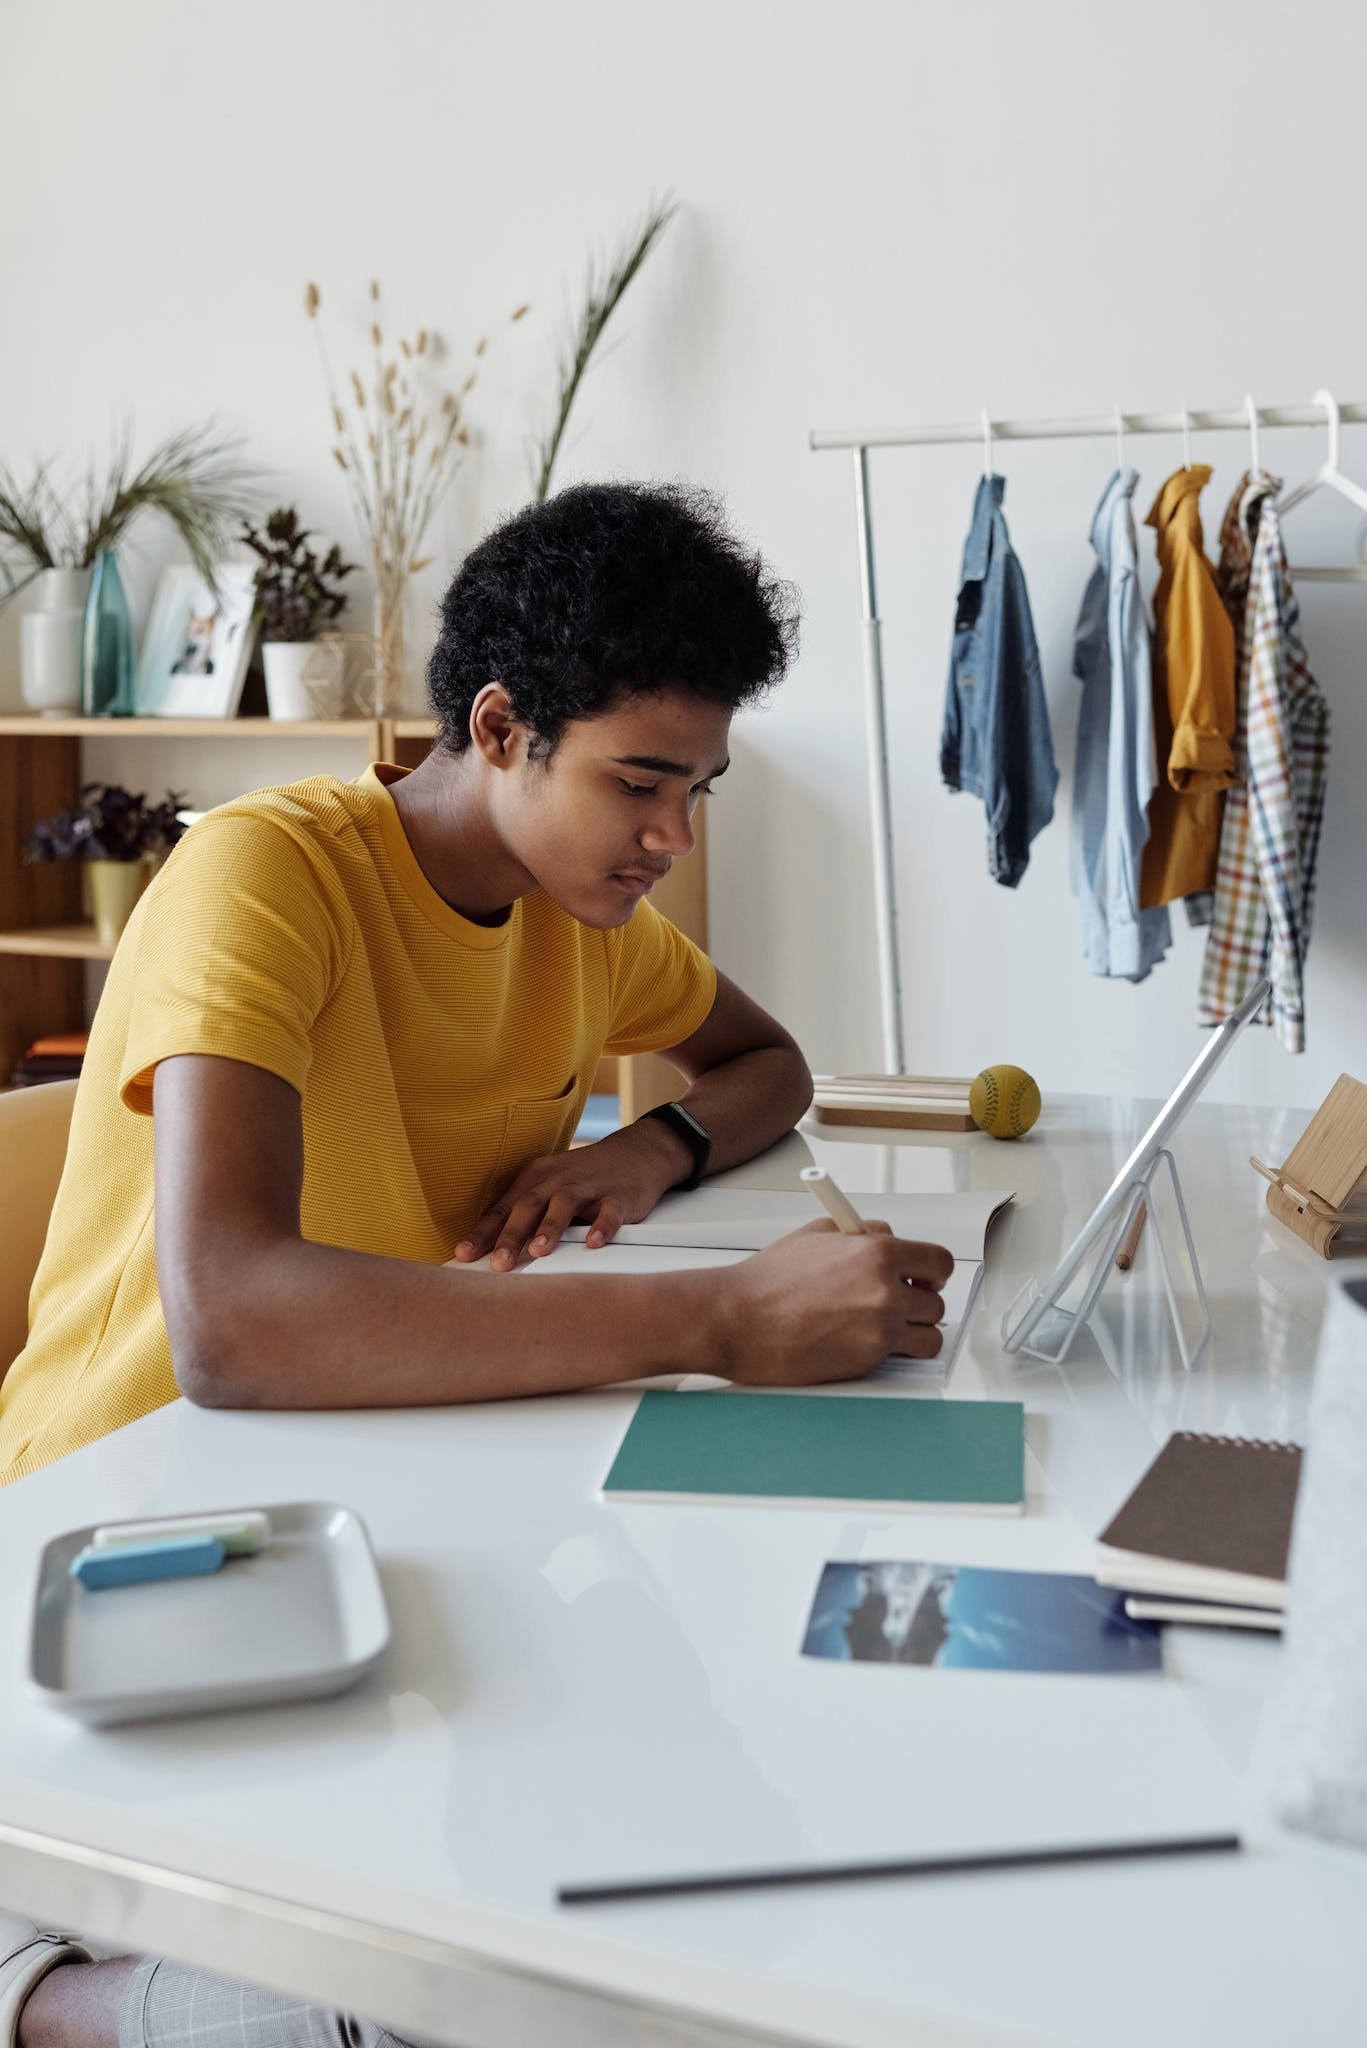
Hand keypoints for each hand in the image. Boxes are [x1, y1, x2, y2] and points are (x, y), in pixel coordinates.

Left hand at [451, 1118, 690, 1271]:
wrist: (636, 1154)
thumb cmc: (584, 1178)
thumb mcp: (550, 1187)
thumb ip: (525, 1215)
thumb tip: (491, 1248)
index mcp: (536, 1178)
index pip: (504, 1208)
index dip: (483, 1232)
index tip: (464, 1255)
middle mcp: (559, 1180)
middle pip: (529, 1205)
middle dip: (512, 1234)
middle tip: (498, 1263)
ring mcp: (589, 1187)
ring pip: (565, 1204)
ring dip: (551, 1227)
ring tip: (539, 1250)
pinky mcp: (619, 1196)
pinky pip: (609, 1212)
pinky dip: (602, 1227)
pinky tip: (594, 1243)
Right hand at [715, 1221, 952, 1385]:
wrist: (739, 1319)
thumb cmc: (768, 1281)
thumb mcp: (819, 1235)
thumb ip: (864, 1234)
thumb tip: (890, 1238)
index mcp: (877, 1254)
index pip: (939, 1262)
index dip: (935, 1272)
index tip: (928, 1277)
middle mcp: (885, 1292)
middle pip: (936, 1303)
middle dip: (920, 1303)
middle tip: (899, 1302)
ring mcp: (879, 1331)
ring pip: (929, 1336)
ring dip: (914, 1332)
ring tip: (889, 1326)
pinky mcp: (867, 1362)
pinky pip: (901, 1358)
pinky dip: (892, 1352)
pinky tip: (867, 1341)